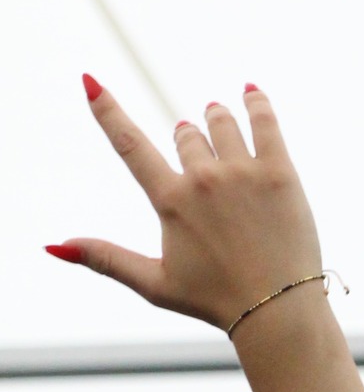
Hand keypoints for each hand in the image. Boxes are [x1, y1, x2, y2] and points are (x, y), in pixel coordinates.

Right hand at [46, 80, 322, 332]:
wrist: (277, 308)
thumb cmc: (215, 299)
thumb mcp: (154, 283)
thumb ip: (105, 258)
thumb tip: (54, 246)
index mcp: (171, 202)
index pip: (130, 145)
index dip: (108, 111)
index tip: (91, 82)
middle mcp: (204, 180)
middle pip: (187, 136)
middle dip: (187, 136)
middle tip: (193, 146)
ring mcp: (244, 173)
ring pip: (222, 123)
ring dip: (215, 118)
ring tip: (216, 117)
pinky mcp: (280, 171)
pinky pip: (264, 121)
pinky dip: (256, 103)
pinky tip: (250, 92)